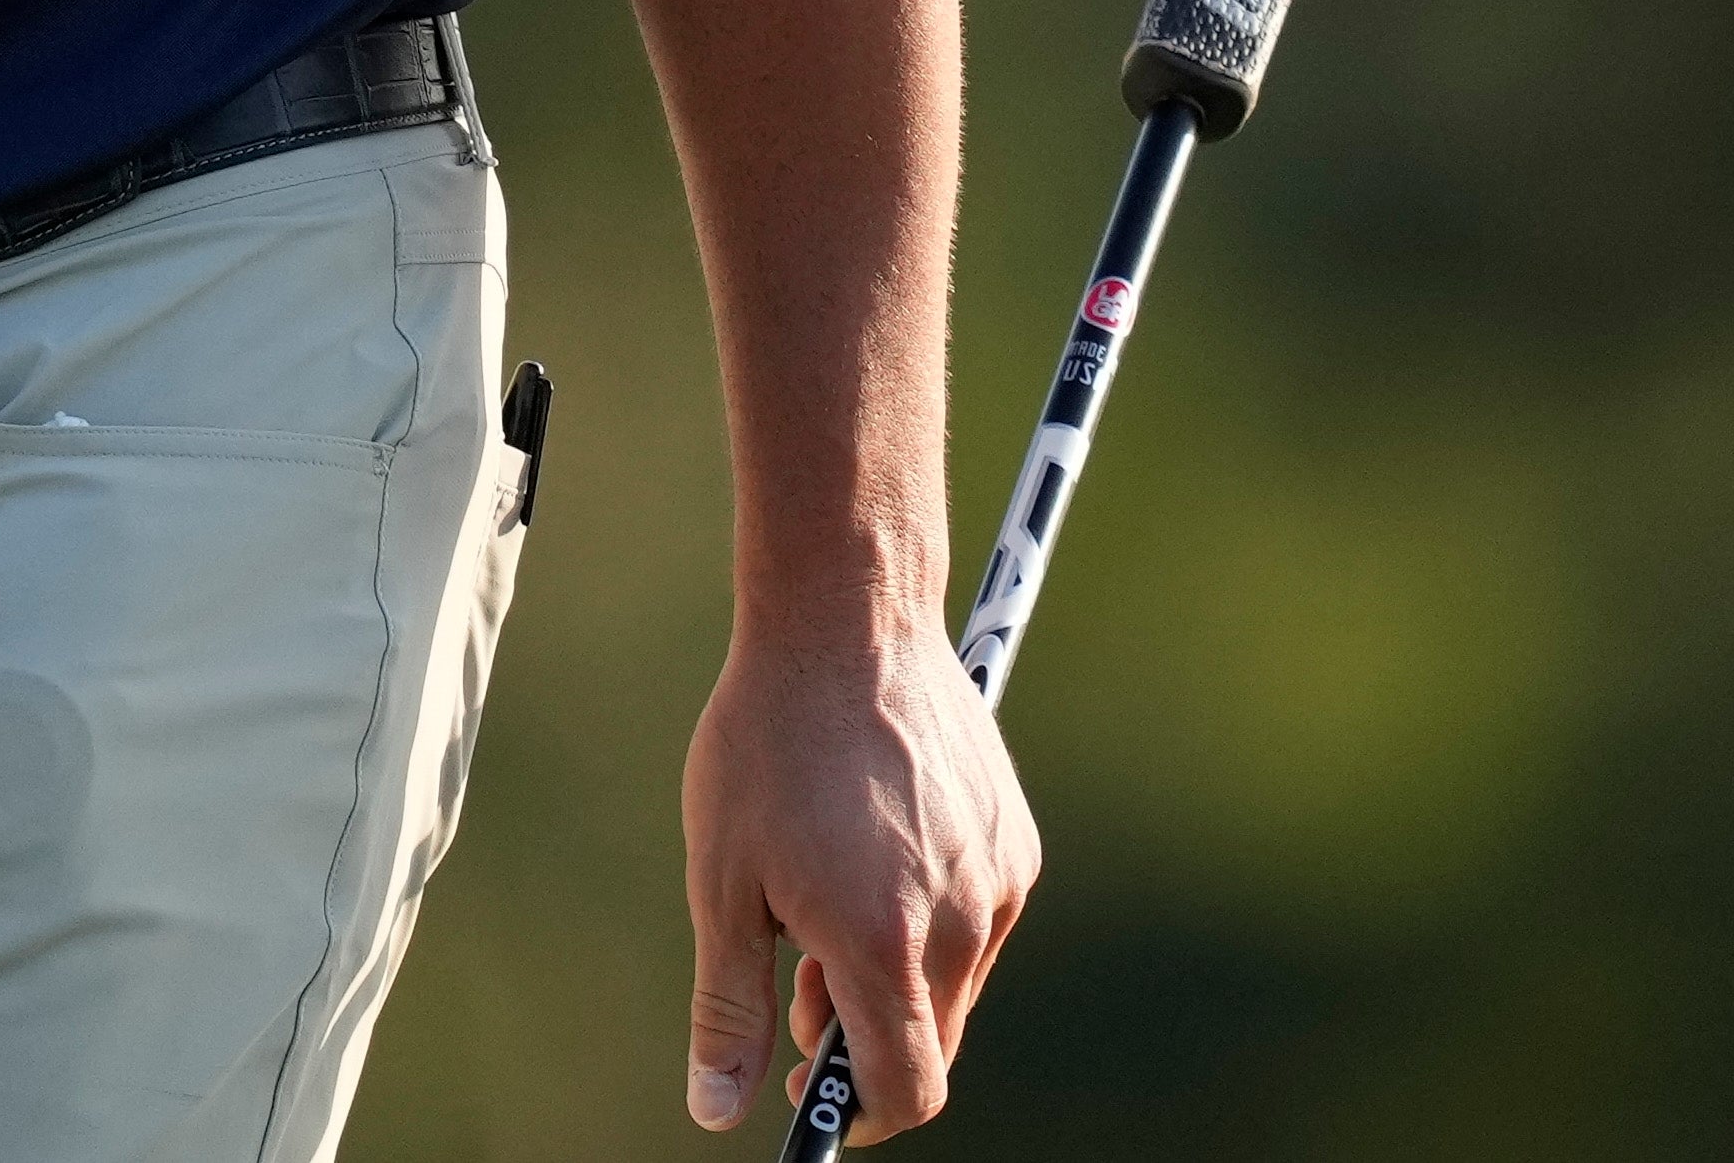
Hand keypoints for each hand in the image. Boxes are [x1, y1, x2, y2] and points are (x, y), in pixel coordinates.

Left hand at [683, 610, 1036, 1135]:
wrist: (845, 622)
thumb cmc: (768, 745)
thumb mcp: (723, 882)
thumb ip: (730, 1008)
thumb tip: (720, 1110)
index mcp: (885, 945)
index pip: (907, 1090)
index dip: (856, 1111)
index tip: (810, 1086)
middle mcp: (962, 923)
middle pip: (932, 1042)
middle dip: (864, 1038)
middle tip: (797, 975)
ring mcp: (998, 878)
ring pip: (956, 983)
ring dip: (898, 978)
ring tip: (828, 899)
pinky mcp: (1014, 839)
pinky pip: (980, 923)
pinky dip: (932, 923)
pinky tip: (876, 856)